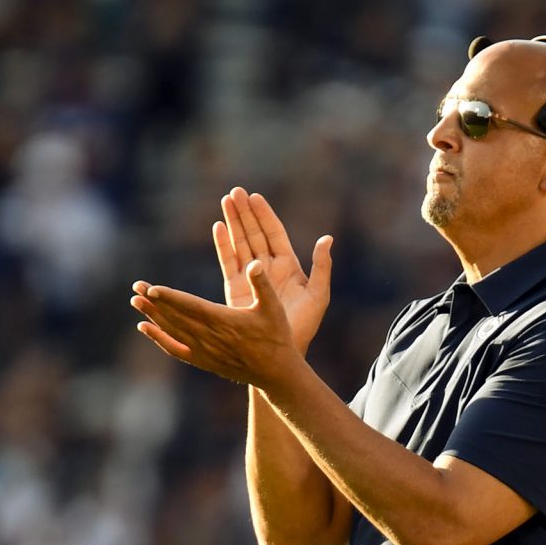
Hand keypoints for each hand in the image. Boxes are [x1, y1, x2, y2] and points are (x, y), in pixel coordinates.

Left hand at [130, 261, 306, 389]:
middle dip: (154, 302)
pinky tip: (144, 327)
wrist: (276, 373)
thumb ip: (261, 284)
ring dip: (152, 316)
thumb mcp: (274, 308)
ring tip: (135, 301)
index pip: (191, 307)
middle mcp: (210, 337)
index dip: (171, 298)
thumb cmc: (276, 337)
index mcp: (225, 321)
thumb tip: (254, 263)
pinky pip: (175, 349)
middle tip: (136, 286)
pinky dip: (158, 338)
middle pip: (176, 317)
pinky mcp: (203, 360)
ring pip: (172, 331)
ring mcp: (204, 351)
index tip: (151, 289)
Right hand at [213, 188, 332, 354]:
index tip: (255, 197)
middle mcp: (268, 269)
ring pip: (240, 243)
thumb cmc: (302, 328)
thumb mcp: (318, 296)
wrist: (280, 353)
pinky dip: (223, 245)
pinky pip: (228, 261)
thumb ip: (322, 267)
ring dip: (233, 222)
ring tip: (226, 201)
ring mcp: (250, 277)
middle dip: (245, 213)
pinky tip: (218, 227)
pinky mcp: (235, 288)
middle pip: (255, 234)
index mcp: (288, 267)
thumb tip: (327, 238)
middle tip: (235, 191)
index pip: (274, 234)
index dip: (265, 216)